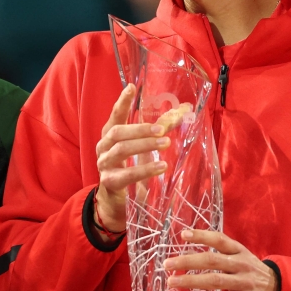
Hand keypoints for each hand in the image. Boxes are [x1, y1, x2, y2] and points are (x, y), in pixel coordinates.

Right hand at [94, 84, 168, 235]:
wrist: (117, 202)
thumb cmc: (131, 168)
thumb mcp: (143, 148)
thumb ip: (161, 128)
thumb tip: (186, 108)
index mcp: (110, 136)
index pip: (114, 115)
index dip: (122, 102)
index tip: (132, 88)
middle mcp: (103, 148)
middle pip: (117, 132)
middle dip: (139, 129)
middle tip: (162, 129)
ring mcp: (104, 165)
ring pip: (121, 150)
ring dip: (144, 146)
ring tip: (165, 144)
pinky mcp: (110, 183)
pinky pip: (127, 174)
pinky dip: (145, 170)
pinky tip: (161, 167)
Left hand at [164, 229, 279, 290]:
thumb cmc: (253, 273)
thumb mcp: (242, 257)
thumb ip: (222, 253)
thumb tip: (190, 250)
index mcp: (239, 251)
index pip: (219, 240)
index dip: (201, 235)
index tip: (183, 235)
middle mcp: (241, 264)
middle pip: (212, 260)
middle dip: (188, 261)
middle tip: (167, 263)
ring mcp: (244, 282)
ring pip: (215, 280)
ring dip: (191, 281)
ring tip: (172, 282)